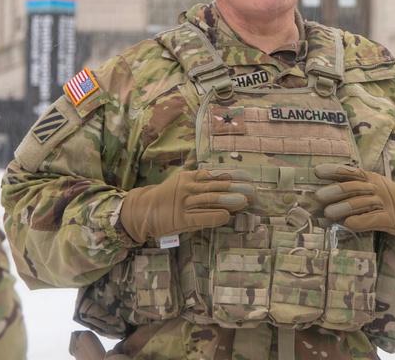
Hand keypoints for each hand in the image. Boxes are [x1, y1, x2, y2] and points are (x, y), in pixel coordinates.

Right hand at [119, 169, 254, 242]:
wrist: (141, 210)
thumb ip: (202, 185)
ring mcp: (182, 203)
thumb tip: (229, 186)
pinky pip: (198, 217)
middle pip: (215, 187)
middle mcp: (187, 187)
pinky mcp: (178, 219)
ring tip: (244, 201)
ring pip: (208, 200)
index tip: (249, 178)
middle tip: (253, 191)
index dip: (232, 176)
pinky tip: (225, 216)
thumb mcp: (184, 185)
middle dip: (235, 189)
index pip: (214, 175)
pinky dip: (212, 216)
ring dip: (227, 200)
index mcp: (190, 177)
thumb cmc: (168, 198)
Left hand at [314, 164, 394, 239]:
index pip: (351, 173)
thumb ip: (354, 190)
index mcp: (371, 179)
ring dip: (344, 207)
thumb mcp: (374, 188)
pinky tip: (349, 223)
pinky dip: (360, 221)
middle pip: (354, 187)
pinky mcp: (390, 218)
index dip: (335, 171)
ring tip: (327, 213)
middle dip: (336, 191)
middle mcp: (376, 188)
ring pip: (362, 203)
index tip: (317, 171)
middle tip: (318, 196)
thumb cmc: (389, 199)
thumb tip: (326, 193)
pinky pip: (374, 219)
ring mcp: (384, 203)